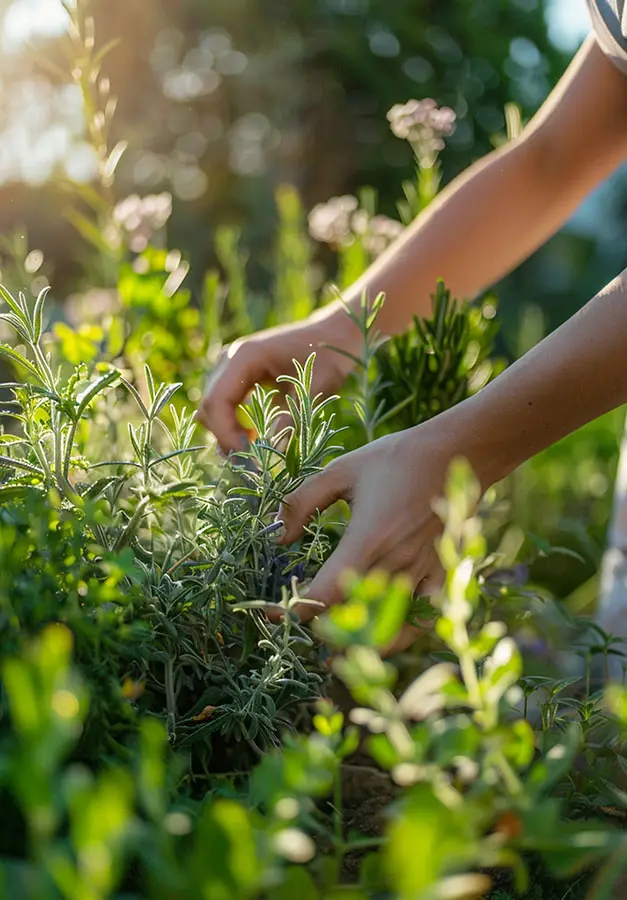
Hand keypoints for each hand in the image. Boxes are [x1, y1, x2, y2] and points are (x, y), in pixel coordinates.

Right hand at [196, 314, 356, 453]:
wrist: (333, 337)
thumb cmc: (328, 357)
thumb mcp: (317, 388)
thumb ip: (293, 417)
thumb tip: (271, 450)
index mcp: (245, 356)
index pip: (217, 400)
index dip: (225, 433)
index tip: (245, 459)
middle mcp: (230, 358)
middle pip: (209, 405)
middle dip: (224, 437)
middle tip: (249, 464)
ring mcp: (230, 365)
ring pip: (213, 407)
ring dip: (227, 432)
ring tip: (252, 454)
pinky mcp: (237, 374)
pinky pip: (224, 403)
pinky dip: (233, 423)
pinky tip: (252, 438)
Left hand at [277, 419, 471, 634]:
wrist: (456, 453)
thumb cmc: (395, 459)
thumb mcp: (341, 470)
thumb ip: (302, 502)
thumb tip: (277, 536)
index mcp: (367, 539)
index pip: (325, 594)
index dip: (294, 610)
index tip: (272, 613)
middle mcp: (395, 564)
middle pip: (352, 617)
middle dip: (319, 628)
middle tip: (298, 624)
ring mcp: (421, 573)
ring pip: (387, 629)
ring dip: (358, 643)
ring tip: (333, 650)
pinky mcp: (441, 575)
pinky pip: (423, 621)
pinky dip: (401, 638)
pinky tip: (381, 641)